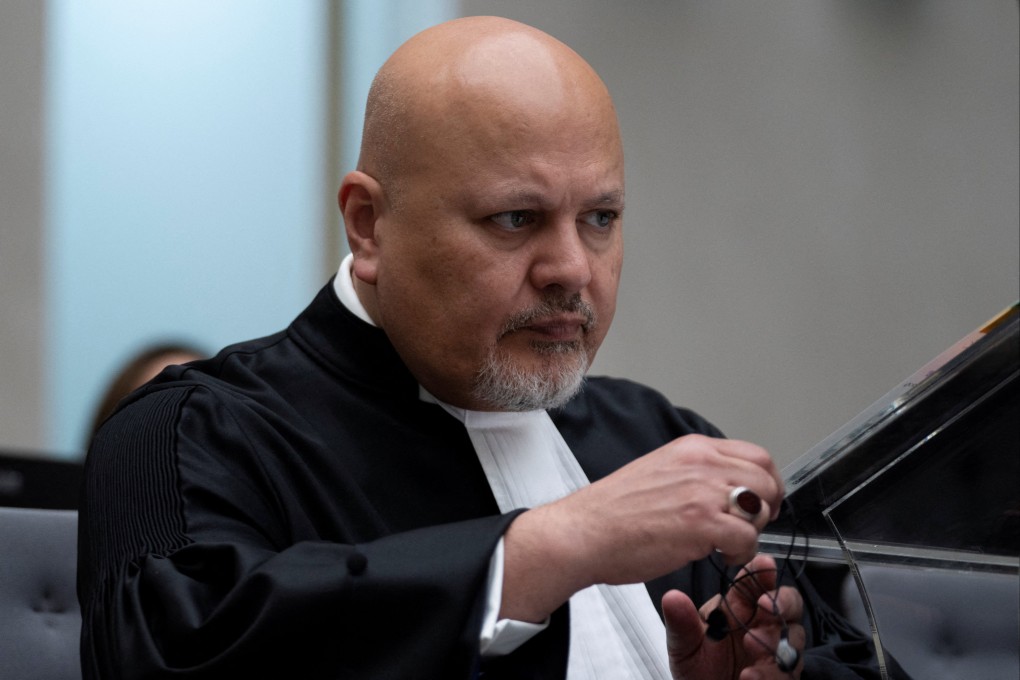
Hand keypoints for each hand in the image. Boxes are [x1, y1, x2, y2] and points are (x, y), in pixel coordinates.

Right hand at [500, 434, 783, 621]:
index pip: (756, 455)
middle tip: (750, 527)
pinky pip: (747, 538)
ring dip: (752, 530)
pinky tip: (721, 556)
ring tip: (729, 544)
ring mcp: (702, 492)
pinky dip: (742, 553)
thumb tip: (725, 488)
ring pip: (761, 507)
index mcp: (692, 449)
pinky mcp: (701, 524)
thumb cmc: (612, 511)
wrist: (584, 532)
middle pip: (767, 479)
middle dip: (767, 507)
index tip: (761, 501)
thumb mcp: (659, 470)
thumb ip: (695, 473)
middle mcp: (701, 464)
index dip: (766, 482)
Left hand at [663, 555, 804, 679]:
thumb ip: (682, 624)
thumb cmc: (696, 668)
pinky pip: (788, 671)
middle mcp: (761, 624)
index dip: (763, 571)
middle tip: (767, 606)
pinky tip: (750, 675)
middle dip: (782, 601)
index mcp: (738, 607)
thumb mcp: (684, 646)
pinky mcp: (782, 675)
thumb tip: (672, 597)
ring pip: (793, 636)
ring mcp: (774, 650)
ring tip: (751, 644)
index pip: (755, 581)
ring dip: (775, 640)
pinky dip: (771, 673)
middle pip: (788, 602)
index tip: (765, 565)